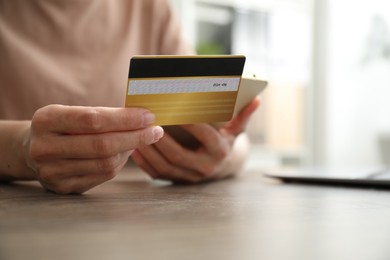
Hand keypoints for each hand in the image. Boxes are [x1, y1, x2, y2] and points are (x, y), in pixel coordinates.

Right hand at [24, 105, 163, 193]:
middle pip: (102, 145)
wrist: (31, 150)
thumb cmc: (61, 126)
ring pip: (106, 163)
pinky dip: (120, 163)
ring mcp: (52, 172)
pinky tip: (125, 152)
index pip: (94, 120)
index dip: (125, 119)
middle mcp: (44, 147)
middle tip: (155, 131)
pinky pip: (103, 176)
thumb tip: (143, 118)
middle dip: (135, 137)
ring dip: (130, 150)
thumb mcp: (72, 112)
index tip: (149, 116)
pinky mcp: (63, 187)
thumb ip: (103, 114)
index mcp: (46, 120)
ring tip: (140, 139)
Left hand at [131, 97, 260, 182]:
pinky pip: (158, 175)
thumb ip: (244, 115)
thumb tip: (257, 100)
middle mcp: (205, 167)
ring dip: (149, 151)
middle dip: (161, 139)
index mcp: (220, 152)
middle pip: (179, 155)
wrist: (222, 167)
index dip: (189, 123)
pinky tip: (135, 150)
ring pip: (165, 167)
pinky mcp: (178, 182)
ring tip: (137, 135)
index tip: (174, 109)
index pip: (204, 136)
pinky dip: (145, 164)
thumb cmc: (226, 141)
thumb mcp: (236, 130)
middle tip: (147, 123)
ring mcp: (190, 177)